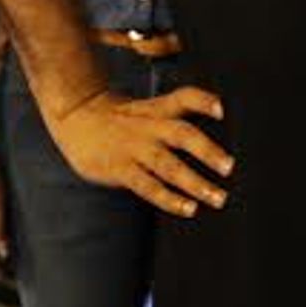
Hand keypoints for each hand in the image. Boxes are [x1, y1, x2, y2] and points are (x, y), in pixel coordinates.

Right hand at [46, 85, 233, 217]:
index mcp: (157, 109)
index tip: (222, 109)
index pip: (183, 98)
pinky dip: (169, 198)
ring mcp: (134, 148)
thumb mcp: (146, 109)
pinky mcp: (120, 168)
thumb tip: (208, 141)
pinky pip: (148, 186)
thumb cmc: (119, 119)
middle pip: (181, 134)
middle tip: (230, 167)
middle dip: (207, 151)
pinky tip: (189, 208)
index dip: (203, 101)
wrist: (75, 117)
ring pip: (168, 165)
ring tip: (218, 197)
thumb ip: (172, 119)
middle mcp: (149, 126)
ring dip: (195, 183)